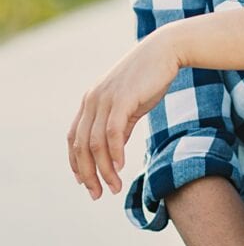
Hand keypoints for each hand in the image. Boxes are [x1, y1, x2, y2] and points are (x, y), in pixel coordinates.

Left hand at [67, 26, 180, 199]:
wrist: (166, 51)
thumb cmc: (150, 77)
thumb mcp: (130, 104)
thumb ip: (120, 126)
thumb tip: (114, 152)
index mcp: (91, 101)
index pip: (74, 138)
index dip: (76, 163)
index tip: (84, 183)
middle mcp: (92, 100)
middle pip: (81, 146)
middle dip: (87, 174)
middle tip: (97, 194)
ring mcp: (105, 99)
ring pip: (96, 143)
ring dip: (103, 170)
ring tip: (114, 188)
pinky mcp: (123, 99)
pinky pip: (113, 133)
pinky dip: (114, 153)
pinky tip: (121, 168)